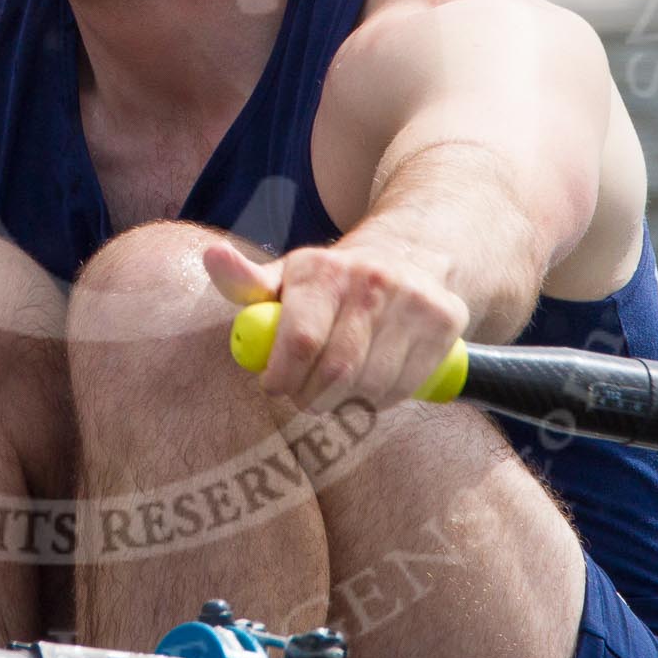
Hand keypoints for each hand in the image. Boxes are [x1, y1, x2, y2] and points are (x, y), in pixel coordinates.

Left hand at [203, 240, 467, 409]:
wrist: (409, 255)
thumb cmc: (332, 283)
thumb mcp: (287, 278)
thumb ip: (245, 281)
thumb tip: (211, 257)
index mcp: (323, 268)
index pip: (300, 340)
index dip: (282, 377)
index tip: (274, 385)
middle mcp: (372, 280)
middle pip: (336, 373)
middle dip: (311, 397)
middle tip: (303, 395)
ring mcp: (413, 301)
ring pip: (371, 387)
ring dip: (346, 402)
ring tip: (337, 386)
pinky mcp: (446, 323)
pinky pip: (404, 388)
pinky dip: (381, 398)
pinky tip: (373, 377)